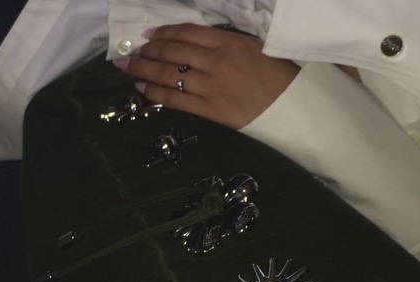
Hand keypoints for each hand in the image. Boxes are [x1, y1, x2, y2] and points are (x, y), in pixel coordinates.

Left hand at [113, 24, 299, 128]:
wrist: (292, 109)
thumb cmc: (278, 78)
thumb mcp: (255, 49)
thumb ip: (227, 44)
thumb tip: (198, 46)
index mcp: (230, 42)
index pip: (187, 32)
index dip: (164, 32)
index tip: (150, 35)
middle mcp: (217, 61)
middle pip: (173, 51)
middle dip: (147, 51)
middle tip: (131, 53)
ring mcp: (212, 86)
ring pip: (170, 74)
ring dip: (144, 70)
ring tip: (127, 68)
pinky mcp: (212, 110)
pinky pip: (177, 100)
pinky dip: (157, 94)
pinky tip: (142, 90)